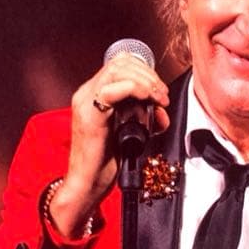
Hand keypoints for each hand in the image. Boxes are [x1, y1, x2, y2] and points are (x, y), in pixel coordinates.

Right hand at [50, 52, 170, 237]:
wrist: (87, 185)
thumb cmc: (105, 164)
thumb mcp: (129, 135)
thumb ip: (144, 120)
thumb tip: (162, 114)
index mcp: (94, 94)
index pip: (120, 65)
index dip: (144, 71)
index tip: (161, 90)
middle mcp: (86, 93)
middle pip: (120, 63)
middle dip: (148, 75)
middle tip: (163, 94)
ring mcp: (85, 103)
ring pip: (117, 71)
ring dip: (144, 81)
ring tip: (159, 98)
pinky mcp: (89, 116)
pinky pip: (111, 91)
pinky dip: (134, 89)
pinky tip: (147, 99)